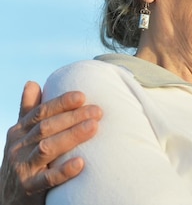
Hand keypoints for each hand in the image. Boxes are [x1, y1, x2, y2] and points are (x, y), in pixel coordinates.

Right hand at [0, 81, 102, 204]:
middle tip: (97, 110)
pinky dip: (64, 171)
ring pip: (47, 148)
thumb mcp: (19, 136)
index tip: (82, 95)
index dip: (61, 103)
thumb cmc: (21, 160)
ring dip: (71, 136)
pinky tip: (81, 163)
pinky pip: (47, 179)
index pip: (40, 113)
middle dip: (73, 117)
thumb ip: (28, 111)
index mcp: (18, 132)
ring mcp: (23, 168)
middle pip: (46, 128)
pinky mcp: (29, 188)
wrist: (6, 199)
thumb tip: (32, 82)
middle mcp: (18, 148)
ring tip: (93, 127)